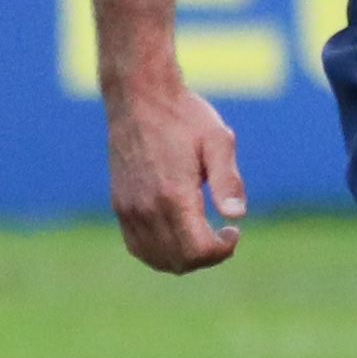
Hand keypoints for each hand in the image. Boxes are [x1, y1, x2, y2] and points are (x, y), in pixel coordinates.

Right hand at [106, 76, 245, 271]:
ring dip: (183, 258)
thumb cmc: (183, 114)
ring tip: (201, 236)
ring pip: (156, 258)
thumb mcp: (218, 140)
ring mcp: (128, 209)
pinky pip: (137, 246)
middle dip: (206, 257)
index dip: (222, 250)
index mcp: (173, 195)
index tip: (234, 230)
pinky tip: (177, 233)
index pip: (198, 250)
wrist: (138, 95)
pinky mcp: (119, 204)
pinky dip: (159, 252)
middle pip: (178, 261)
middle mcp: (146, 208)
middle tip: (222, 235)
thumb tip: (237, 215)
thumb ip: (227, 180)